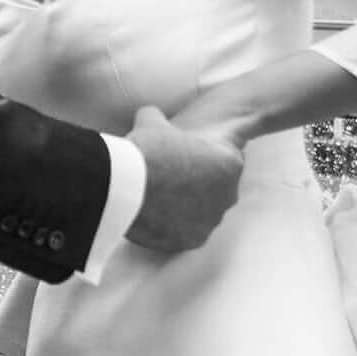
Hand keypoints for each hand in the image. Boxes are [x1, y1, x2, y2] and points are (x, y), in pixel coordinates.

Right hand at [121, 108, 245, 257]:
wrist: (126, 185)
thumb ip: (158, 117)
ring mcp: (212, 221)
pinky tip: (150, 216)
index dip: (195, 158)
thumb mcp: (152, 121)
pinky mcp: (193, 241)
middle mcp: (229, 195)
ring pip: (200, 213)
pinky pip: (184, 233)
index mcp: (230, 163)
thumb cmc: (146, 151)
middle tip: (163, 180)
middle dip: (192, 186)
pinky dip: (170, 228)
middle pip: (213, 190)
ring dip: (182, 208)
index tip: (174, 158)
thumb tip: (147, 115)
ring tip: (153, 200)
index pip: (222, 160)